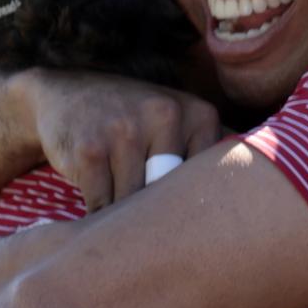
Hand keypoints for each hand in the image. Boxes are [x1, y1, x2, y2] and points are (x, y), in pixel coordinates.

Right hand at [17, 68, 221, 211]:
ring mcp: (127, 131)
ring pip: (137, 205)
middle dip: (158, 212)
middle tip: (147, 211)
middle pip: (175, 197)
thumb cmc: (131, 120)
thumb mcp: (175, 120)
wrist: (65, 93)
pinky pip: (103, 206)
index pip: (210, 182)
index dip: (192, 204)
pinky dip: (98, 212)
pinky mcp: (90, 151)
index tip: (179, 204)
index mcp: (199, 113)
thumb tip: (242, 204)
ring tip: (119, 199)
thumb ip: (207, 153)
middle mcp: (166, 115)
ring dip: (124, 214)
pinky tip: (96, 193)